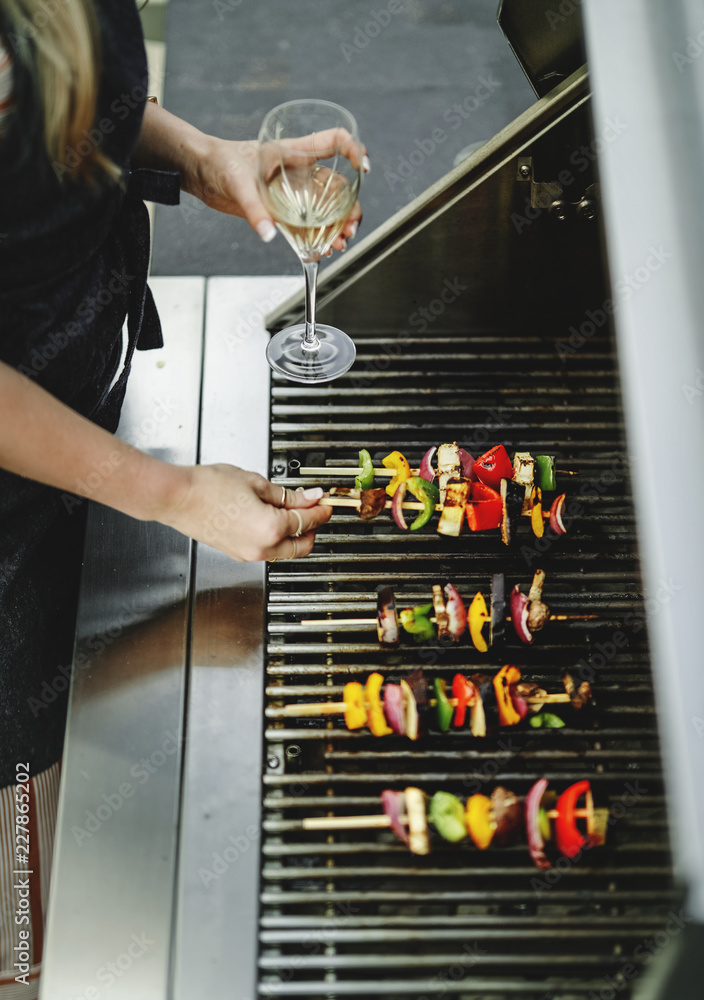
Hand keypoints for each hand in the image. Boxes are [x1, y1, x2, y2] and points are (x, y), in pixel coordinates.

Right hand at [157, 464, 331, 561]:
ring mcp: (249, 554)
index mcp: (271, 528)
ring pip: (285, 551)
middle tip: (313, 508)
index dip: (321, 509)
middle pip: (303, 545)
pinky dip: (276, 537)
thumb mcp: (256, 483)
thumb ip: (288, 495)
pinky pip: (267, 550)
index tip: (325, 501)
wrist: (177, 497)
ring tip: (290, 510)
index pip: (308, 520)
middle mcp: (262, 548)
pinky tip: (271, 518)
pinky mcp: (237, 554)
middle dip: (312, 527)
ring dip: (294, 534)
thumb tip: (309, 497)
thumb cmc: (207, 487)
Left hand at [185, 131, 367, 250]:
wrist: (201, 174)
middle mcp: (300, 171)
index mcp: (294, 151)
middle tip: (348, 228)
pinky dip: (319, 237)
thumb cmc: (218, 162)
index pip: (333, 141)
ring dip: (338, 226)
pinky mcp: (283, 210)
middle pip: (338, 185)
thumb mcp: (238, 182)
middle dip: (349, 207)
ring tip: (340, 243)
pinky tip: (324, 249)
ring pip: (327, 208)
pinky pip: (308, 224)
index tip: (363, 168)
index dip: (353, 149)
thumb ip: (254, 209)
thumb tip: (268, 234)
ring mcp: (293, 191)